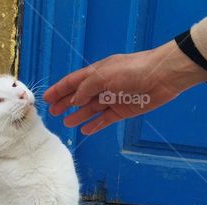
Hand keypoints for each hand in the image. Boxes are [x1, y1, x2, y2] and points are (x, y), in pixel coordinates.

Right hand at [43, 40, 206, 134]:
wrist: (161, 77)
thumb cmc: (132, 71)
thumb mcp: (104, 76)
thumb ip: (86, 88)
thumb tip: (74, 99)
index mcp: (97, 72)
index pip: (73, 81)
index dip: (59, 89)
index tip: (46, 98)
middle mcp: (103, 85)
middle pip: (80, 95)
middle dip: (66, 103)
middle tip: (53, 112)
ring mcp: (112, 99)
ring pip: (90, 109)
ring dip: (78, 115)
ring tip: (66, 122)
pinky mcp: (123, 111)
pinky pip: (105, 119)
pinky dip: (95, 124)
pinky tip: (85, 130)